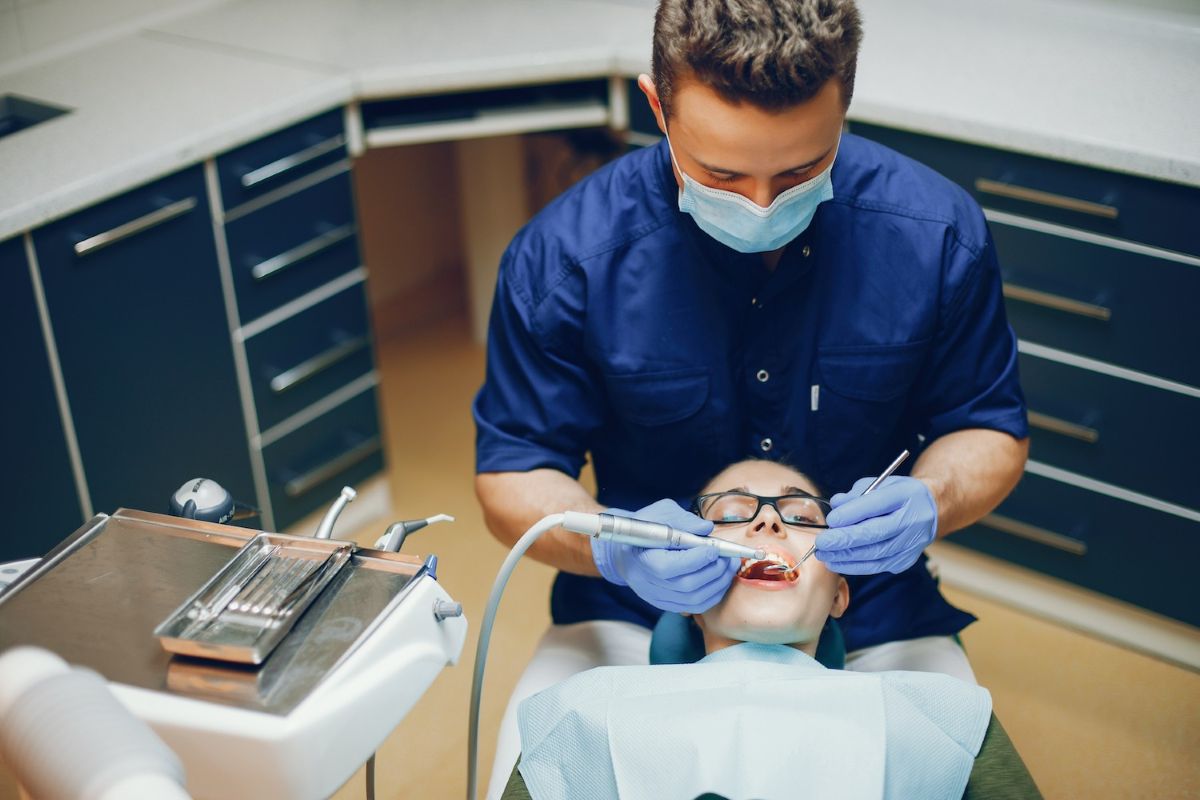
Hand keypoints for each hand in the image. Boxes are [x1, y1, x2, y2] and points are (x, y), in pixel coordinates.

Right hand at [590, 499, 738, 613]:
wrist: (626, 550)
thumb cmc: (644, 528)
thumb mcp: (659, 513)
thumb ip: (683, 519)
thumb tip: (707, 528)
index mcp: (642, 558)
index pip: (670, 567)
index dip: (696, 560)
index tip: (714, 548)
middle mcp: (648, 583)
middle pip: (686, 586)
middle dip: (714, 571)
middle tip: (729, 557)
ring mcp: (657, 597)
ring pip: (694, 600)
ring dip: (718, 584)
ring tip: (729, 567)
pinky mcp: (666, 604)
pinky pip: (694, 607)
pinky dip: (713, 595)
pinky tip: (721, 580)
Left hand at [815, 476, 937, 574]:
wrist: (931, 511)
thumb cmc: (898, 495)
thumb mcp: (880, 484)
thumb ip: (856, 494)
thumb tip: (835, 505)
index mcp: (906, 495)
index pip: (877, 505)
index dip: (852, 514)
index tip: (831, 520)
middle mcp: (912, 521)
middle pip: (875, 533)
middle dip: (845, 540)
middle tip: (821, 542)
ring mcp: (911, 544)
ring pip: (875, 554)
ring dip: (845, 557)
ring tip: (823, 554)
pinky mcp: (905, 560)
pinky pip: (877, 566)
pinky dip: (854, 566)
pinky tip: (836, 562)